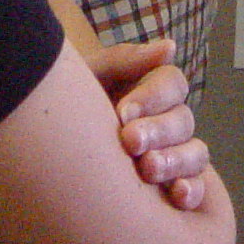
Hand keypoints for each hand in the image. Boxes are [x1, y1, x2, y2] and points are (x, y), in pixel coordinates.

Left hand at [84, 36, 210, 209]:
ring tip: (147, 170)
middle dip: (158, 131)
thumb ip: (124, 61)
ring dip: (176, 159)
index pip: (172, 83)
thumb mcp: (87, 81)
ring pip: (196, 152)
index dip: (153, 96)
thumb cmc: (68, 112)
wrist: (46, 158)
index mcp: (150, 91)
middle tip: (130, 142)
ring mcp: (175, 156)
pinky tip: (177, 196)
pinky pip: (197, 188)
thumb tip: (171, 47)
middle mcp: (167, 122)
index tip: (122, 113)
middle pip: (183, 119)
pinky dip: (192, 190)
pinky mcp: (176, 189)